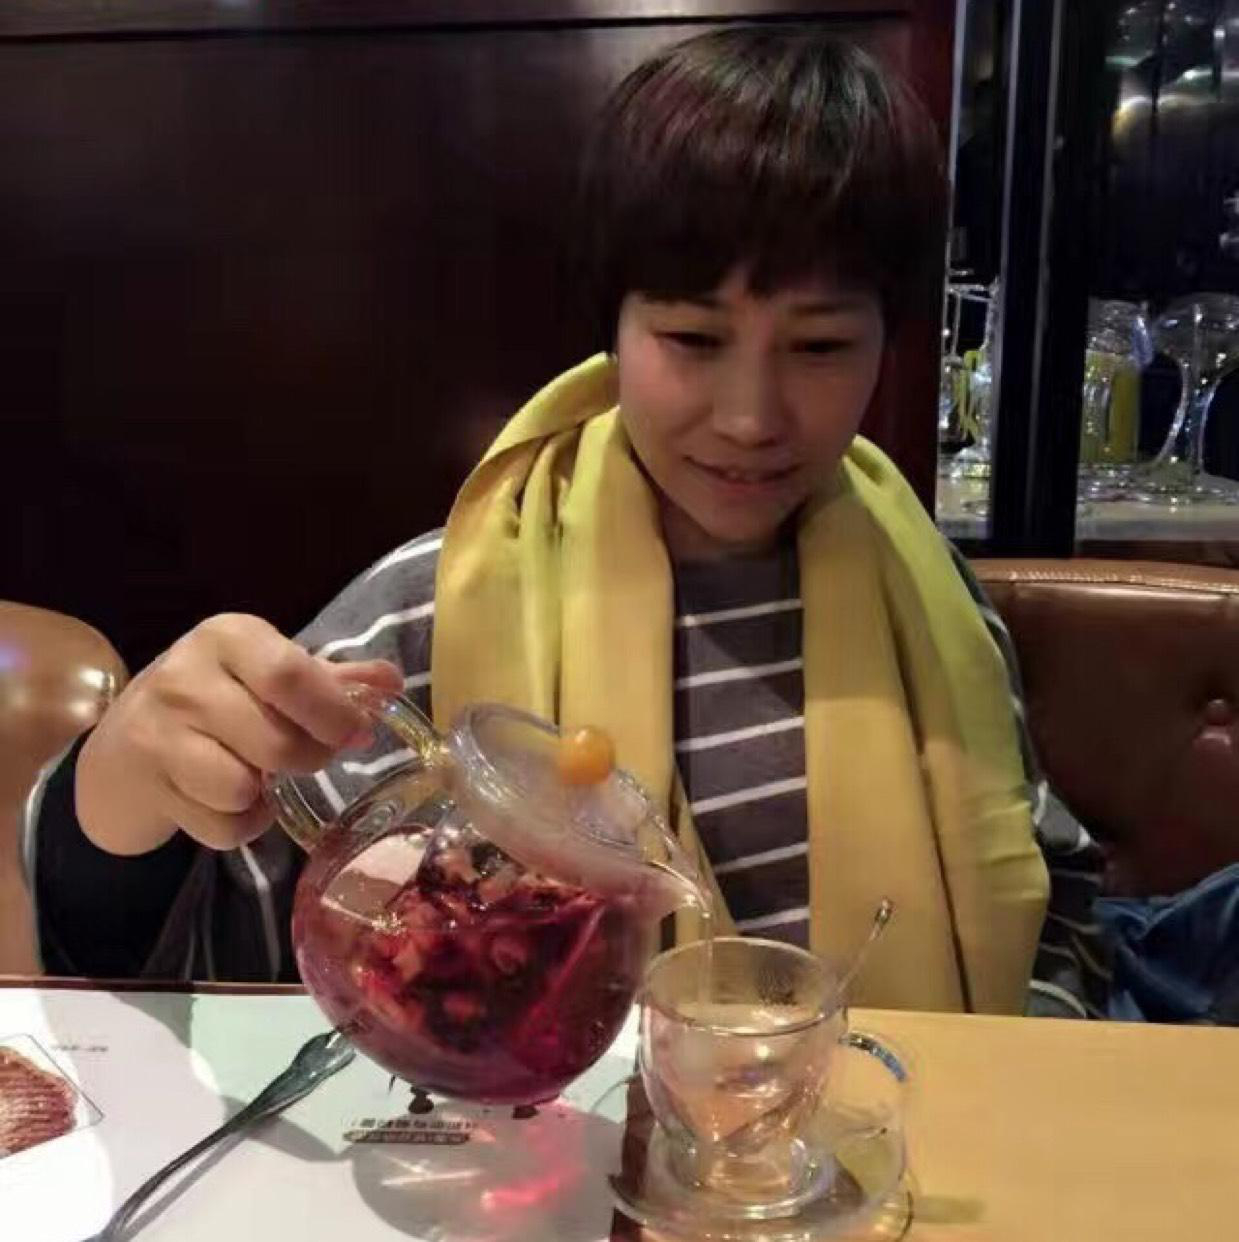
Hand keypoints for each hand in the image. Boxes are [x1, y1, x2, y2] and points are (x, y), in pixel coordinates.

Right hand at [77, 614, 402, 854]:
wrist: (122, 748)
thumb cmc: (215, 701)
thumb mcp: (268, 675)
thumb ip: (332, 679)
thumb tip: (392, 681)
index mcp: (228, 637)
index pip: (290, 675)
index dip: (333, 713)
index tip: (355, 733)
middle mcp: (186, 676)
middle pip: (276, 741)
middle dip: (306, 759)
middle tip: (305, 757)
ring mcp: (158, 731)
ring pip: (241, 787)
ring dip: (265, 795)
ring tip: (257, 775)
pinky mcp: (146, 784)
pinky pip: (221, 824)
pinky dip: (241, 825)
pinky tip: (229, 801)